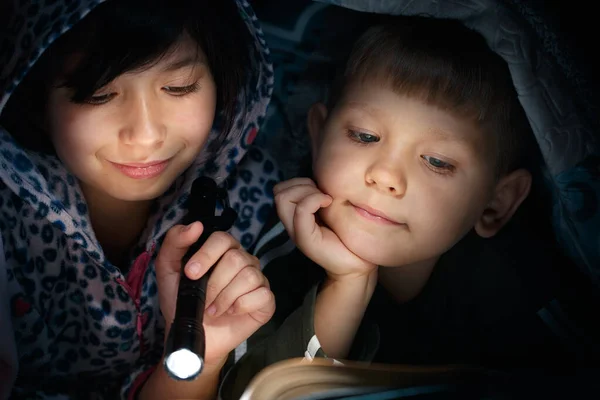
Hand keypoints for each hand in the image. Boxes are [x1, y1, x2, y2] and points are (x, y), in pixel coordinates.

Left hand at [155, 223, 274, 367]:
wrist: (191, 335)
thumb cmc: (181, 301)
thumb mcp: (168, 270)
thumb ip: (175, 243)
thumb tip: (195, 226)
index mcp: (223, 250)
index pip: (222, 238)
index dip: (207, 254)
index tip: (191, 274)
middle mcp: (243, 260)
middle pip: (236, 259)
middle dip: (214, 283)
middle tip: (203, 299)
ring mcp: (257, 280)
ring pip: (249, 277)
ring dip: (225, 297)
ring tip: (213, 309)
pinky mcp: (266, 301)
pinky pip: (262, 295)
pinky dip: (241, 306)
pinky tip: (231, 312)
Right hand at [274, 178, 376, 280]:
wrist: (358, 265)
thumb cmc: (348, 235)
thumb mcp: (332, 210)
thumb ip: (321, 196)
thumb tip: (322, 176)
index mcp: (296, 217)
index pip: (280, 189)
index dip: (299, 183)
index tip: (321, 191)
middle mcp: (292, 224)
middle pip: (278, 192)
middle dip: (301, 185)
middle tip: (322, 195)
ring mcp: (296, 233)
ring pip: (283, 197)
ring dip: (307, 191)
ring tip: (325, 200)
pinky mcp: (305, 240)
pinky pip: (300, 210)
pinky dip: (314, 199)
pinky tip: (329, 203)